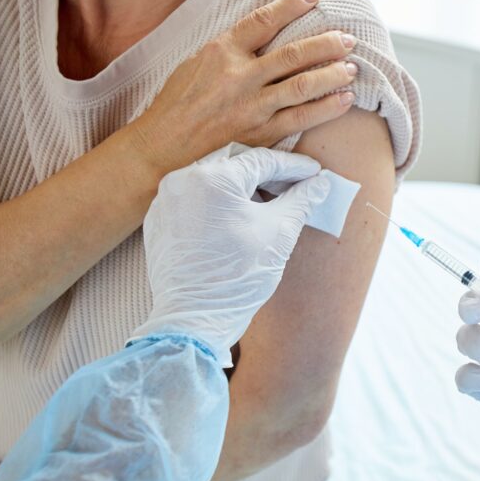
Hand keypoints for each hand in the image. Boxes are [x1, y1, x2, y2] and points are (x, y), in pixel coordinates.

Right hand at [129, 0, 358, 174]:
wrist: (162, 145)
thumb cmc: (178, 102)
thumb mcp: (197, 62)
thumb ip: (231, 49)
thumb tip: (264, 33)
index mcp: (221, 52)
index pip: (263, 20)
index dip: (291, 5)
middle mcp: (238, 77)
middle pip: (293, 54)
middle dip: (326, 44)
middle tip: (348, 39)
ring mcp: (250, 106)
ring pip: (302, 85)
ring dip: (332, 75)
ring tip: (352, 68)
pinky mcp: (258, 133)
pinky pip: (300, 119)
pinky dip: (326, 108)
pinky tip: (343, 99)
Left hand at [131, 147, 332, 365]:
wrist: (194, 320)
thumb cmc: (237, 277)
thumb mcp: (278, 233)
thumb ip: (301, 200)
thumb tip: (321, 183)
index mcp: (212, 178)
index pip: (262, 160)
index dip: (294, 166)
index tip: (314, 172)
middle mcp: (183, 180)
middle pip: (235, 163)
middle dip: (267, 173)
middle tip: (295, 186)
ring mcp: (166, 200)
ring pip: (213, 179)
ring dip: (242, 187)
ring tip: (268, 204)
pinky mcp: (158, 220)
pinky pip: (194, 198)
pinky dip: (218, 202)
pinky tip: (238, 219)